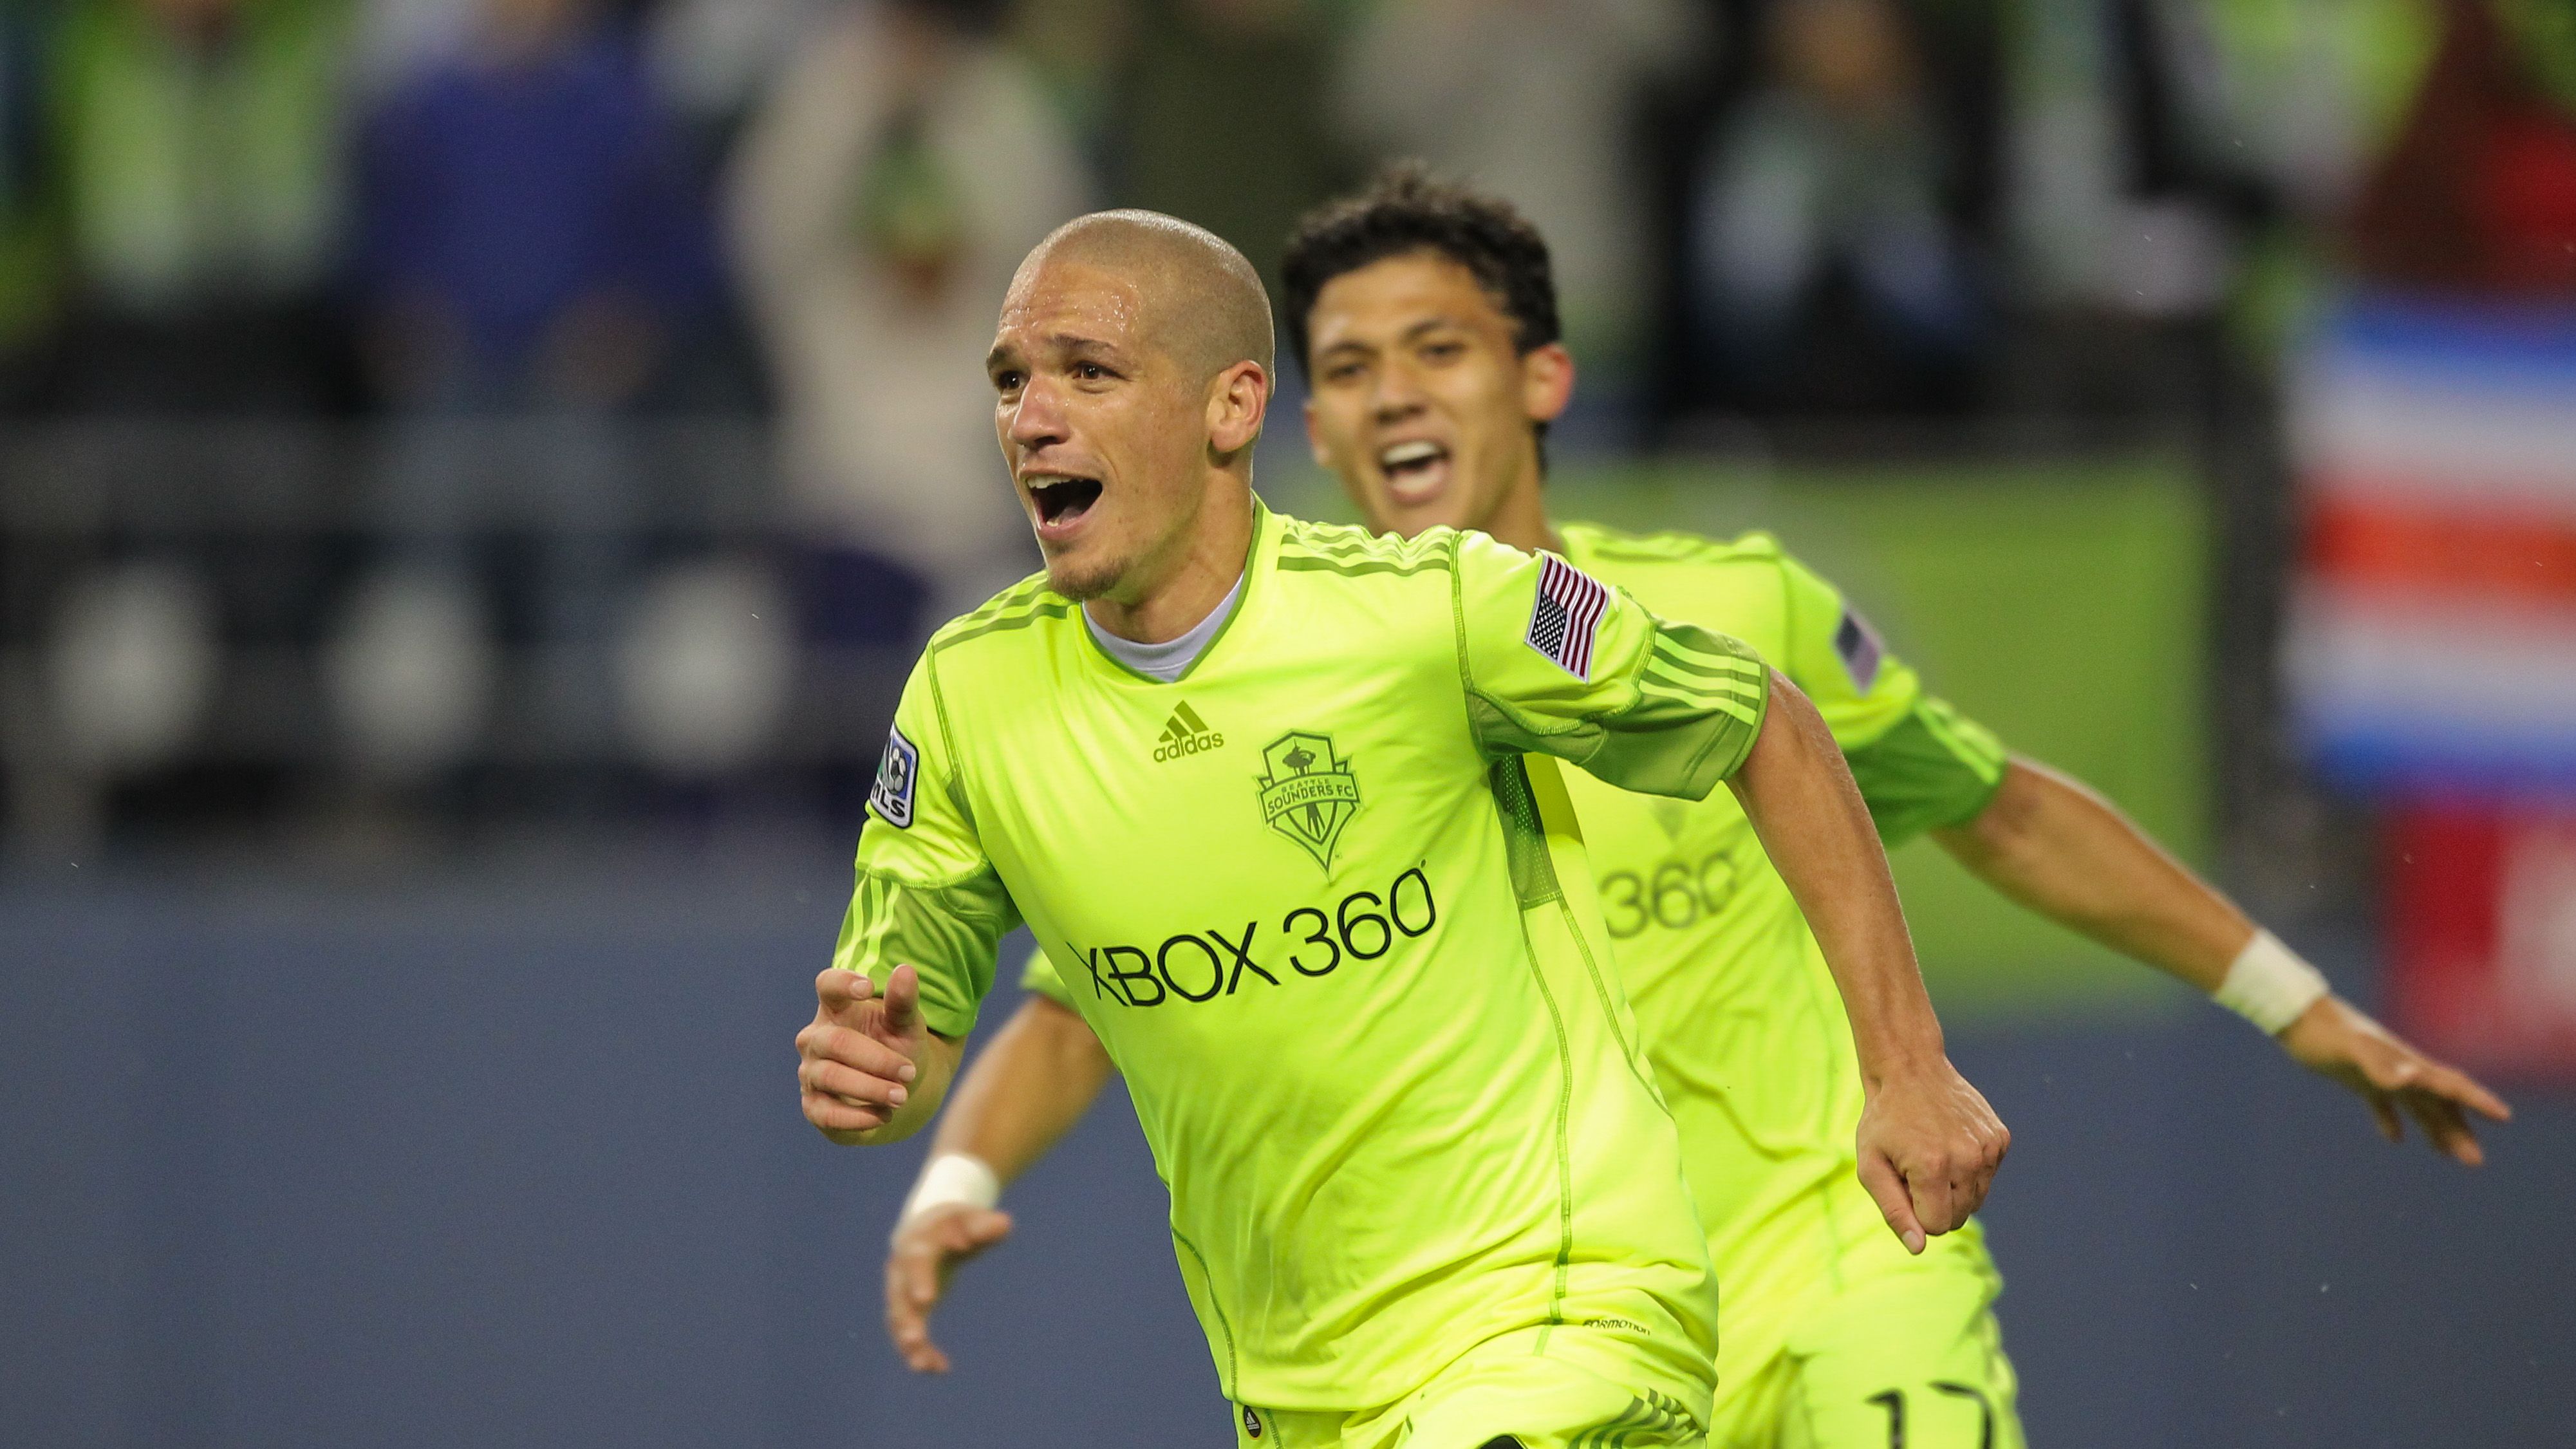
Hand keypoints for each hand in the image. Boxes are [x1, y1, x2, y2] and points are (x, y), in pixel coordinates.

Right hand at [798, 965, 927, 1141]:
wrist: (896, 1092)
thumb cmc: (896, 1047)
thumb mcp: (907, 1025)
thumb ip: (904, 1001)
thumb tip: (906, 970)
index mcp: (837, 1009)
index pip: (828, 986)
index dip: (842, 983)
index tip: (868, 987)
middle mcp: (816, 1038)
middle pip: (836, 1042)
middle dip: (877, 1060)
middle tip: (911, 1072)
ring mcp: (810, 1073)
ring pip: (830, 1077)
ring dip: (871, 1088)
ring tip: (902, 1096)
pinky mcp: (813, 1107)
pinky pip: (826, 1113)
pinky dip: (857, 1117)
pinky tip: (884, 1116)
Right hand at [884, 1202, 1014, 1372]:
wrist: (929, 1227)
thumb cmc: (956, 1223)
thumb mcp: (970, 1219)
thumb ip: (984, 1225)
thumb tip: (1003, 1225)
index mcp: (918, 1243)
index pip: (916, 1261)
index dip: (919, 1280)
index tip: (926, 1301)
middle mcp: (901, 1269)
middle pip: (899, 1296)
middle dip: (906, 1319)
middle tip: (915, 1341)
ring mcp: (900, 1291)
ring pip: (899, 1321)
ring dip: (910, 1344)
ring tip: (924, 1367)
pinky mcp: (908, 1309)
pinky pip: (910, 1333)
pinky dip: (921, 1352)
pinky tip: (939, 1369)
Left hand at [1855, 1058, 2010, 1253]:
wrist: (1910, 1069)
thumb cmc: (1884, 1121)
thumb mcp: (1871, 1166)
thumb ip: (1894, 1211)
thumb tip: (1918, 1248)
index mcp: (1933, 1168)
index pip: (1937, 1227)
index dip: (1916, 1212)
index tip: (1903, 1184)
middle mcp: (1968, 1159)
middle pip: (1959, 1217)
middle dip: (1935, 1204)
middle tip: (1915, 1168)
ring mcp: (1988, 1148)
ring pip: (1977, 1200)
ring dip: (1954, 1189)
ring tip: (1932, 1155)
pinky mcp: (2000, 1139)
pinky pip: (1988, 1177)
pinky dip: (1970, 1169)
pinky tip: (1950, 1142)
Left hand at [2278, 996, 2511, 1165]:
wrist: (2294, 1016)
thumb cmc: (2323, 1031)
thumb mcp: (2350, 1050)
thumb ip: (2378, 1064)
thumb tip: (2410, 1081)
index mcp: (2406, 1063)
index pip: (2449, 1084)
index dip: (2477, 1101)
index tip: (2503, 1117)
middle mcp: (2399, 1068)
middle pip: (2438, 1103)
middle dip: (2459, 1130)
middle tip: (2476, 1162)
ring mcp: (2380, 1073)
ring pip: (2417, 1106)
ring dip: (2435, 1130)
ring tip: (2452, 1156)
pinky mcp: (2357, 1078)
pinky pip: (2382, 1104)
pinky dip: (2391, 1120)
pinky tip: (2395, 1139)